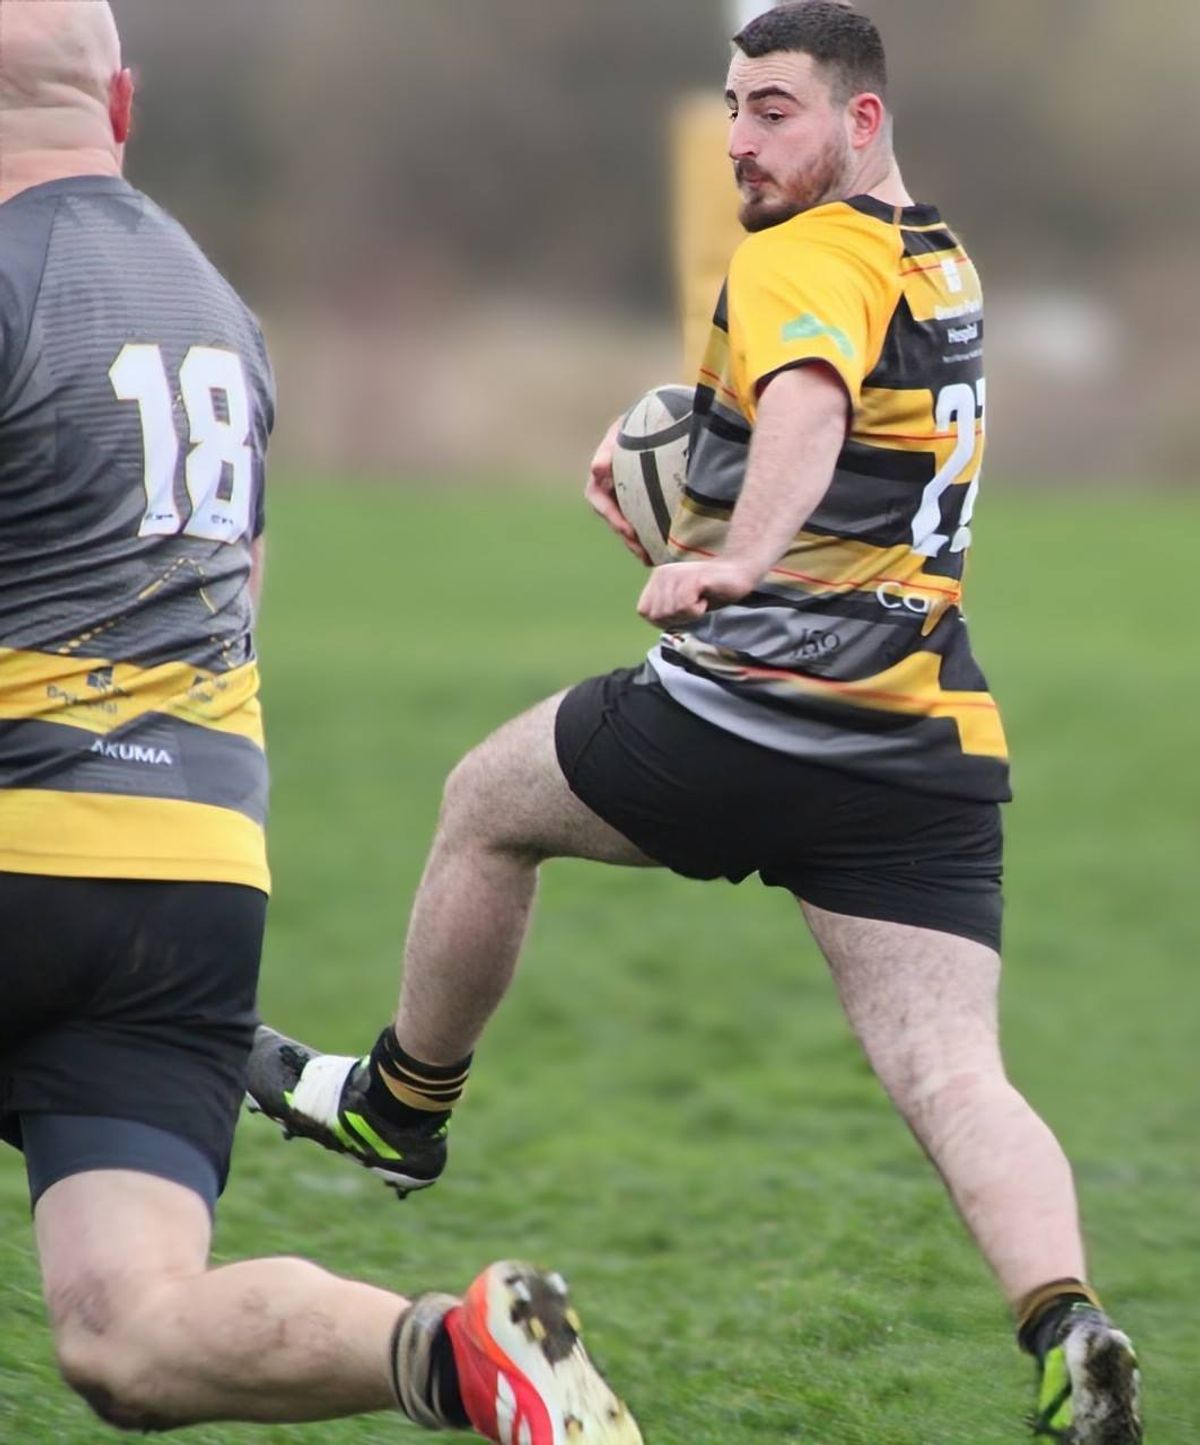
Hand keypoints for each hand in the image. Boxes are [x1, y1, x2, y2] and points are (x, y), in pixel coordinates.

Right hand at [584, 416, 652, 565]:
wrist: (661, 420)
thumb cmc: (638, 422)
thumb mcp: (621, 430)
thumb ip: (608, 449)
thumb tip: (597, 469)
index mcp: (601, 476)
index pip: (599, 501)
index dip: (613, 518)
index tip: (628, 531)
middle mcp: (612, 490)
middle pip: (616, 521)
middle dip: (628, 540)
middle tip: (643, 553)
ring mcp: (628, 498)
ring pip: (630, 527)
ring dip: (640, 544)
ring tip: (655, 560)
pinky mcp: (644, 503)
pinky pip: (646, 523)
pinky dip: (654, 536)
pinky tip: (668, 550)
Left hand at [636, 559, 756, 629]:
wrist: (737, 574)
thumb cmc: (709, 592)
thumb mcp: (679, 603)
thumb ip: (663, 610)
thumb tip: (655, 622)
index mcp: (656, 579)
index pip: (645, 612)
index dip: (664, 619)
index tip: (683, 610)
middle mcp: (662, 574)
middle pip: (658, 616)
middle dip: (678, 618)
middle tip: (694, 605)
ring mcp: (676, 575)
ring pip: (672, 612)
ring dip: (690, 613)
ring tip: (700, 599)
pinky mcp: (691, 579)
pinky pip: (685, 607)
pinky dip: (698, 610)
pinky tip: (705, 597)